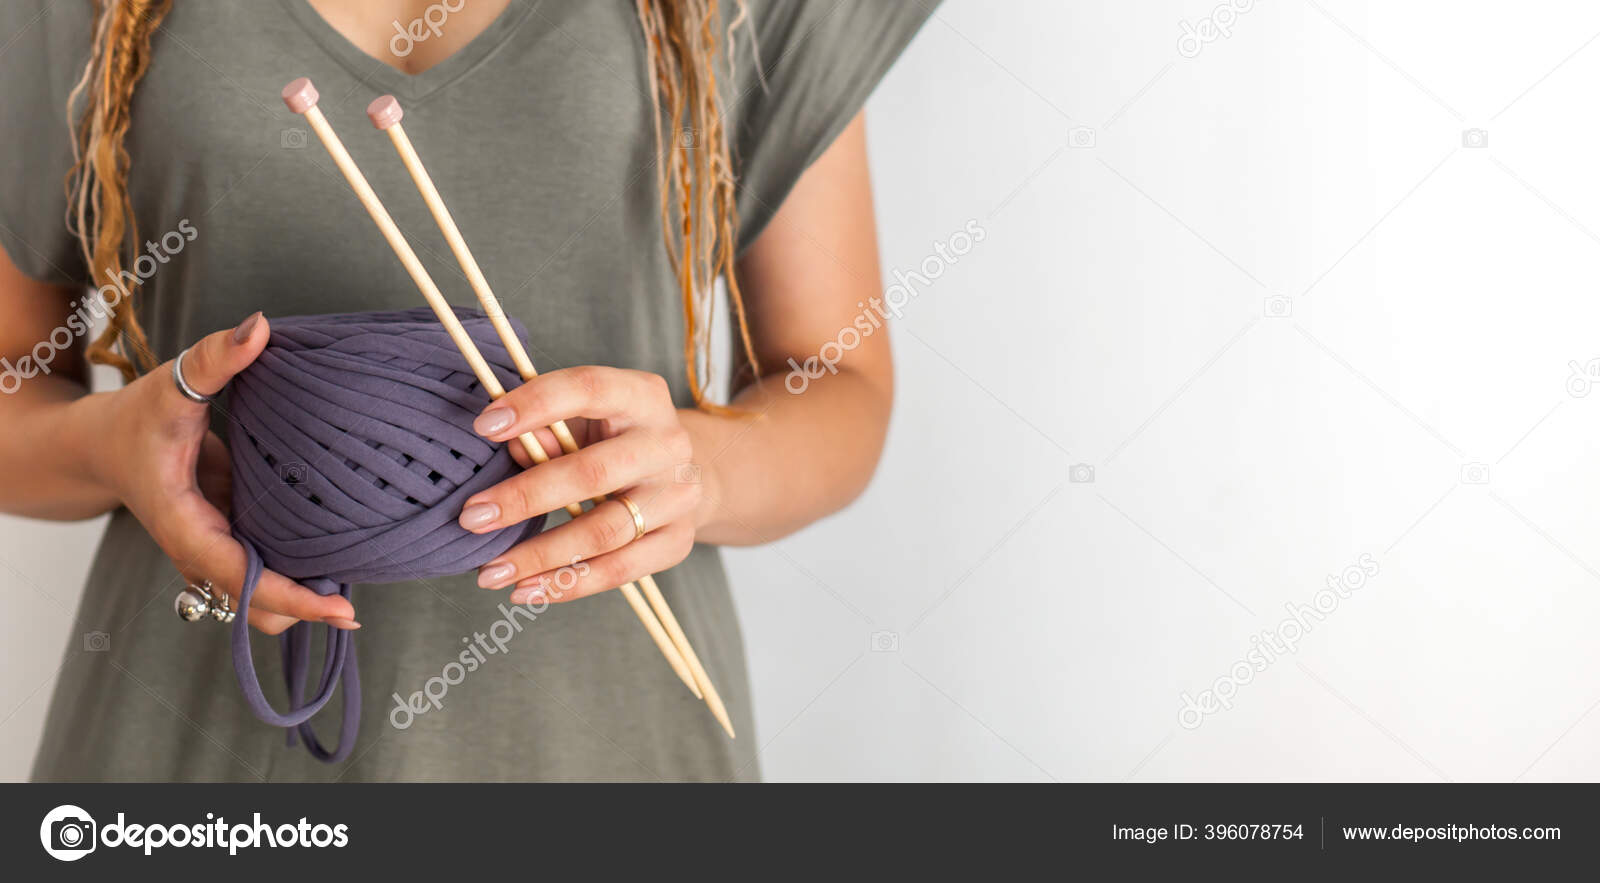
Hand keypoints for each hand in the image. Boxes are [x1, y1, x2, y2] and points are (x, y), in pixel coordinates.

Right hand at [63, 313, 357, 633]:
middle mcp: (201, 551)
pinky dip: (296, 574)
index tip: (340, 609)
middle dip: (301, 610)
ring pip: (260, 601)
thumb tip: (259, 327)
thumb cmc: (139, 416)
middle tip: (354, 602)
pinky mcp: (231, 541)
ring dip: (300, 598)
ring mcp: (216, 551)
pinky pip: (265, 574)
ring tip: (350, 581)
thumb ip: (215, 358)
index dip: (291, 597)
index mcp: (184, 525)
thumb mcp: (173, 383)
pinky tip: (336, 559)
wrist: (107, 443)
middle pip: (254, 608)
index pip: (240, 578)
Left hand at [457, 366, 704, 603]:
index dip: (535, 404)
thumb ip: (548, 429)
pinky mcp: (678, 540)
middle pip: (593, 473)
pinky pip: (622, 569)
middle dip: (525, 498)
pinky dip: (570, 584)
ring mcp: (678, 495)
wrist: (682, 473)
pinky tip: (528, 589)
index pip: (588, 389)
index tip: (483, 427)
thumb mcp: (583, 419)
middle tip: (472, 518)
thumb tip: (511, 447)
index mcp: (642, 395)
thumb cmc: (614, 439)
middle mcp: (669, 443)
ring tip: (490, 571)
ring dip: (541, 554)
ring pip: (605, 532)